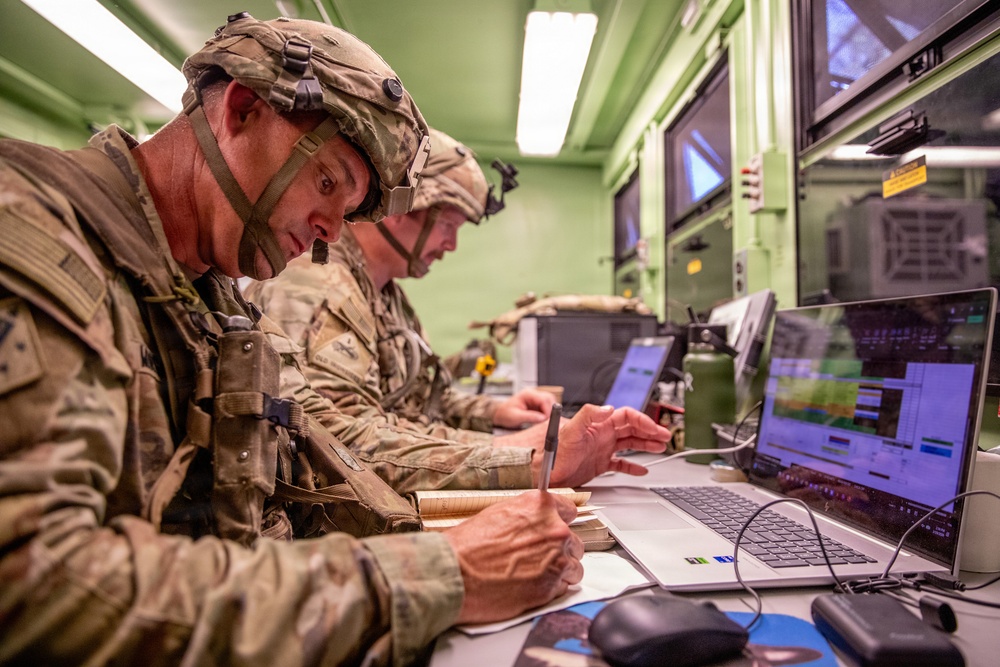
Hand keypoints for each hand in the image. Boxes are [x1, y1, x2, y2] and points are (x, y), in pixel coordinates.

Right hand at [444, 491, 584, 624]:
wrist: (456, 573)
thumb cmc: (468, 545)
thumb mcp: (498, 514)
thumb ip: (526, 518)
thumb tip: (534, 525)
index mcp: (540, 506)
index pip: (569, 510)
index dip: (560, 522)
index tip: (554, 530)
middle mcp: (554, 530)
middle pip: (574, 541)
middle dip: (560, 550)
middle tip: (538, 558)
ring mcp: (556, 560)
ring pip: (574, 567)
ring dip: (559, 571)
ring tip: (535, 574)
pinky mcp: (551, 588)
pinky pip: (563, 588)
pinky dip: (551, 589)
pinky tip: (530, 586)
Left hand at [492, 389, 556, 428]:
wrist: (500, 414)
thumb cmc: (505, 414)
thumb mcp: (516, 417)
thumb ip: (530, 417)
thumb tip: (543, 418)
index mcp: (528, 394)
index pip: (544, 399)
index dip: (547, 410)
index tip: (545, 419)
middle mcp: (533, 394)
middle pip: (549, 398)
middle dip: (550, 410)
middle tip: (545, 421)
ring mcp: (535, 399)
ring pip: (549, 402)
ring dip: (548, 412)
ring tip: (542, 420)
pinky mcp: (536, 404)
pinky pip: (546, 407)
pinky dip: (546, 413)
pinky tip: (540, 419)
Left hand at [537, 405, 670, 487]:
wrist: (543, 470)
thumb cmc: (554, 450)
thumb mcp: (571, 430)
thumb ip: (588, 415)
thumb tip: (608, 408)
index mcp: (599, 424)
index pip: (627, 417)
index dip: (643, 421)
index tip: (655, 429)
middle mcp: (603, 434)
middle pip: (632, 429)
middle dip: (650, 432)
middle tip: (665, 437)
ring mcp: (602, 448)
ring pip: (630, 444)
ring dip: (646, 445)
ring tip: (660, 448)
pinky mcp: (599, 464)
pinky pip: (620, 463)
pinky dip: (631, 466)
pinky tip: (641, 470)